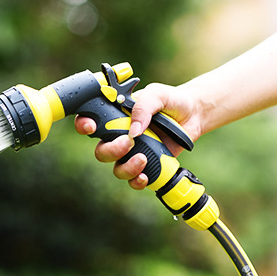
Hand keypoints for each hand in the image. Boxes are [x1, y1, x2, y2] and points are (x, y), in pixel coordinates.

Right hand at [74, 82, 201, 188]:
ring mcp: (132, 153)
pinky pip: (133, 180)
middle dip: (111, 151)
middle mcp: (120, 135)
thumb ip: (144, 106)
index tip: (91, 127)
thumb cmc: (172, 101)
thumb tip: (134, 131)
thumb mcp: (158, 94)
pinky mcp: (145, 165)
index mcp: (117, 114)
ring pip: (117, 168)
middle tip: (128, 143)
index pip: (91, 119)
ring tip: (143, 159)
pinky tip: (145, 176)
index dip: (83, 125)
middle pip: (101, 151)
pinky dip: (137, 181)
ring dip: (126, 168)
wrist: (193, 116)